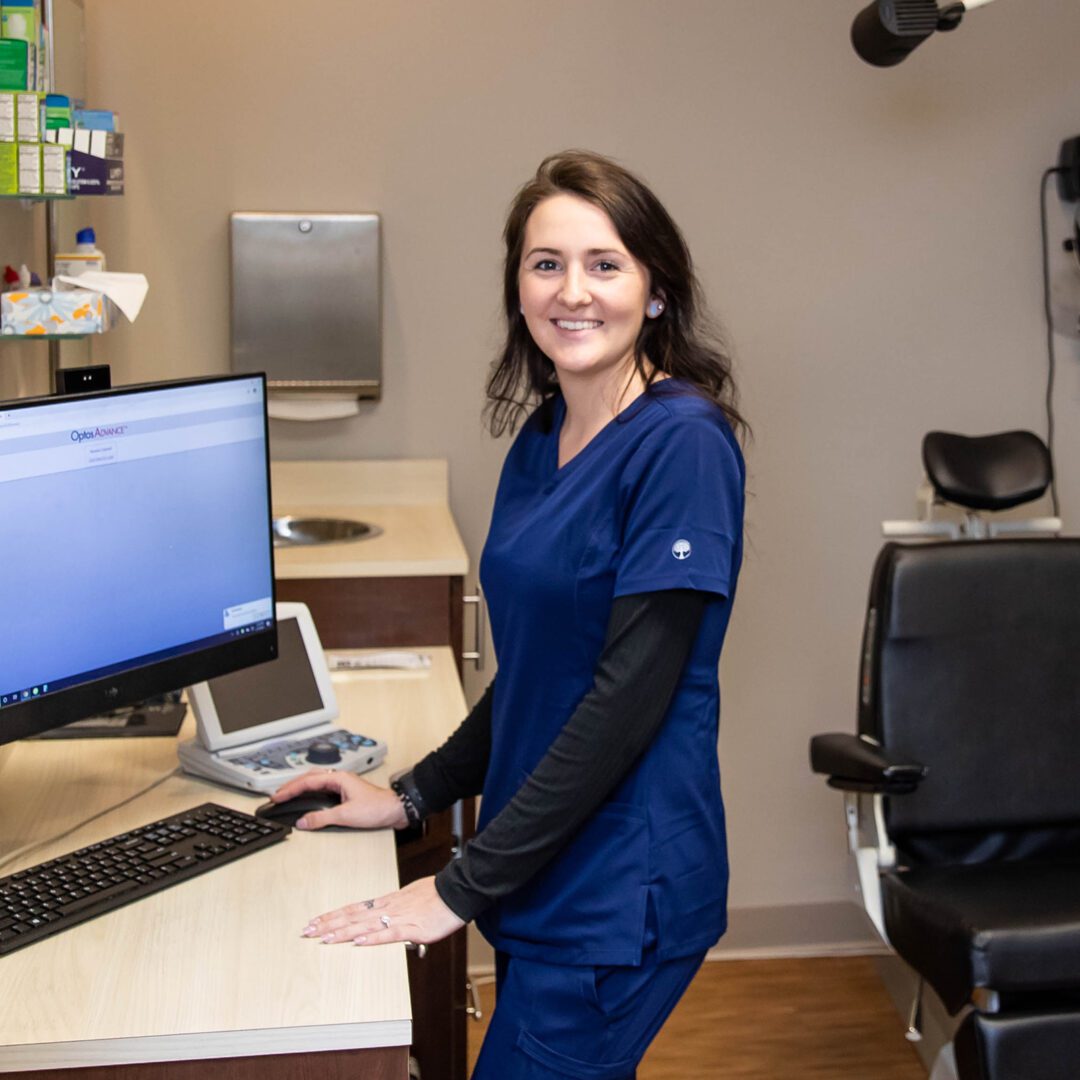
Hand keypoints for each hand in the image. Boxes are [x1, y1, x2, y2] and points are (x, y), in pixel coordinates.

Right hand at [270, 769, 406, 830]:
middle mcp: (340, 778)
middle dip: (292, 785)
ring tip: (288, 795)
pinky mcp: (347, 792)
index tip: (277, 796)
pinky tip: (308, 798)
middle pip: (310, 777)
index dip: (290, 789)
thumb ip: (322, 818)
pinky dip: (311, 792)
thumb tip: (303, 821)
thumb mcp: (346, 815)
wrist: (395, 810)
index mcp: (338, 778)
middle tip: (278, 795)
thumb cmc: (377, 808)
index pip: (307, 781)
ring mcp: (344, 784)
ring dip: (301, 787)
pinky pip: (323, 788)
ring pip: (316, 781)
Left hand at [301, 876, 464, 946]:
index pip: (353, 908)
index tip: (316, 921)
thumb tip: (385, 919)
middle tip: (308, 931)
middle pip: (353, 916)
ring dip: (343, 932)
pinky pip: (389, 933)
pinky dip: (373, 938)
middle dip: (329, 924)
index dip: (333, 915)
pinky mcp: (412, 928)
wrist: (456, 891)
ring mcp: (398, 917)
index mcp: (387, 902)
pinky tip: (358, 942)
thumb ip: (396, 910)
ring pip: (365, 925)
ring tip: (324, 938)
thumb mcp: (410, 898)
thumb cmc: (436, 894)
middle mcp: (387, 908)